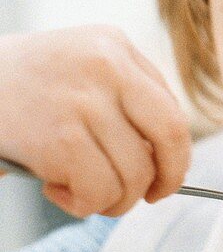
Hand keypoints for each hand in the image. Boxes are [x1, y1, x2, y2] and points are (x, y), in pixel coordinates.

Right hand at [0, 26, 190, 216]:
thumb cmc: (19, 88)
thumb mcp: (77, 65)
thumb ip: (123, 96)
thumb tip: (166, 156)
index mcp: (115, 46)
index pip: (172, 110)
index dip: (175, 154)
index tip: (163, 174)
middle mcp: (107, 67)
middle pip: (171, 137)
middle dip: (166, 179)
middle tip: (147, 197)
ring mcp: (85, 102)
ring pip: (134, 174)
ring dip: (112, 200)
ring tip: (80, 192)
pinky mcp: (61, 139)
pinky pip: (99, 191)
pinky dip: (82, 204)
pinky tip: (55, 189)